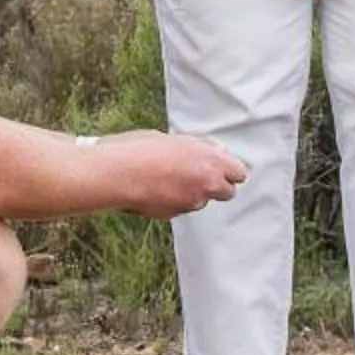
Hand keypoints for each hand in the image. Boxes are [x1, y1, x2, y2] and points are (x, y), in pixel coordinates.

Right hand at [103, 130, 248, 217]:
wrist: (116, 173)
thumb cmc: (140, 148)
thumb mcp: (174, 139)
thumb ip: (199, 148)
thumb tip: (213, 151)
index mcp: (211, 162)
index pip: (239, 173)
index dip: (229, 169)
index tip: (220, 165)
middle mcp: (206, 185)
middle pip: (227, 192)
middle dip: (216, 185)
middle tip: (198, 174)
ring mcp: (190, 203)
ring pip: (201, 200)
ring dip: (192, 192)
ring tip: (168, 178)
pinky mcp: (173, 215)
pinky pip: (181, 207)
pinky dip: (173, 200)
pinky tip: (156, 188)